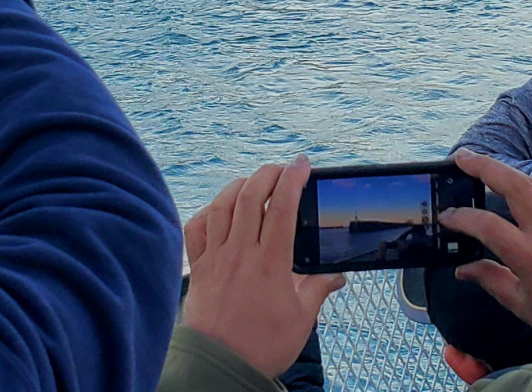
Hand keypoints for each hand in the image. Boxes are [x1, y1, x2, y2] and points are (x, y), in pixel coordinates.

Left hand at [181, 157, 345, 378]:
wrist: (219, 366)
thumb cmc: (261, 346)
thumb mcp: (301, 319)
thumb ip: (317, 289)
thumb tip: (335, 275)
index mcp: (271, 262)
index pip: (282, 206)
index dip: (293, 179)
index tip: (302, 165)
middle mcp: (240, 252)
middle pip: (250, 196)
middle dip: (267, 173)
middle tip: (280, 169)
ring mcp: (215, 257)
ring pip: (221, 206)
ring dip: (237, 186)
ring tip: (251, 181)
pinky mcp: (197, 268)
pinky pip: (195, 229)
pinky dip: (206, 213)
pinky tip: (216, 211)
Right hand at [440, 150, 531, 350]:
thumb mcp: (524, 306)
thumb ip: (492, 280)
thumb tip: (464, 269)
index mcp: (531, 257)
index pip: (486, 226)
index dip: (461, 218)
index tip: (447, 217)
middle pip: (514, 185)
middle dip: (485, 166)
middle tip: (463, 157)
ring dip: (507, 171)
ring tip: (487, 166)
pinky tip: (521, 188)